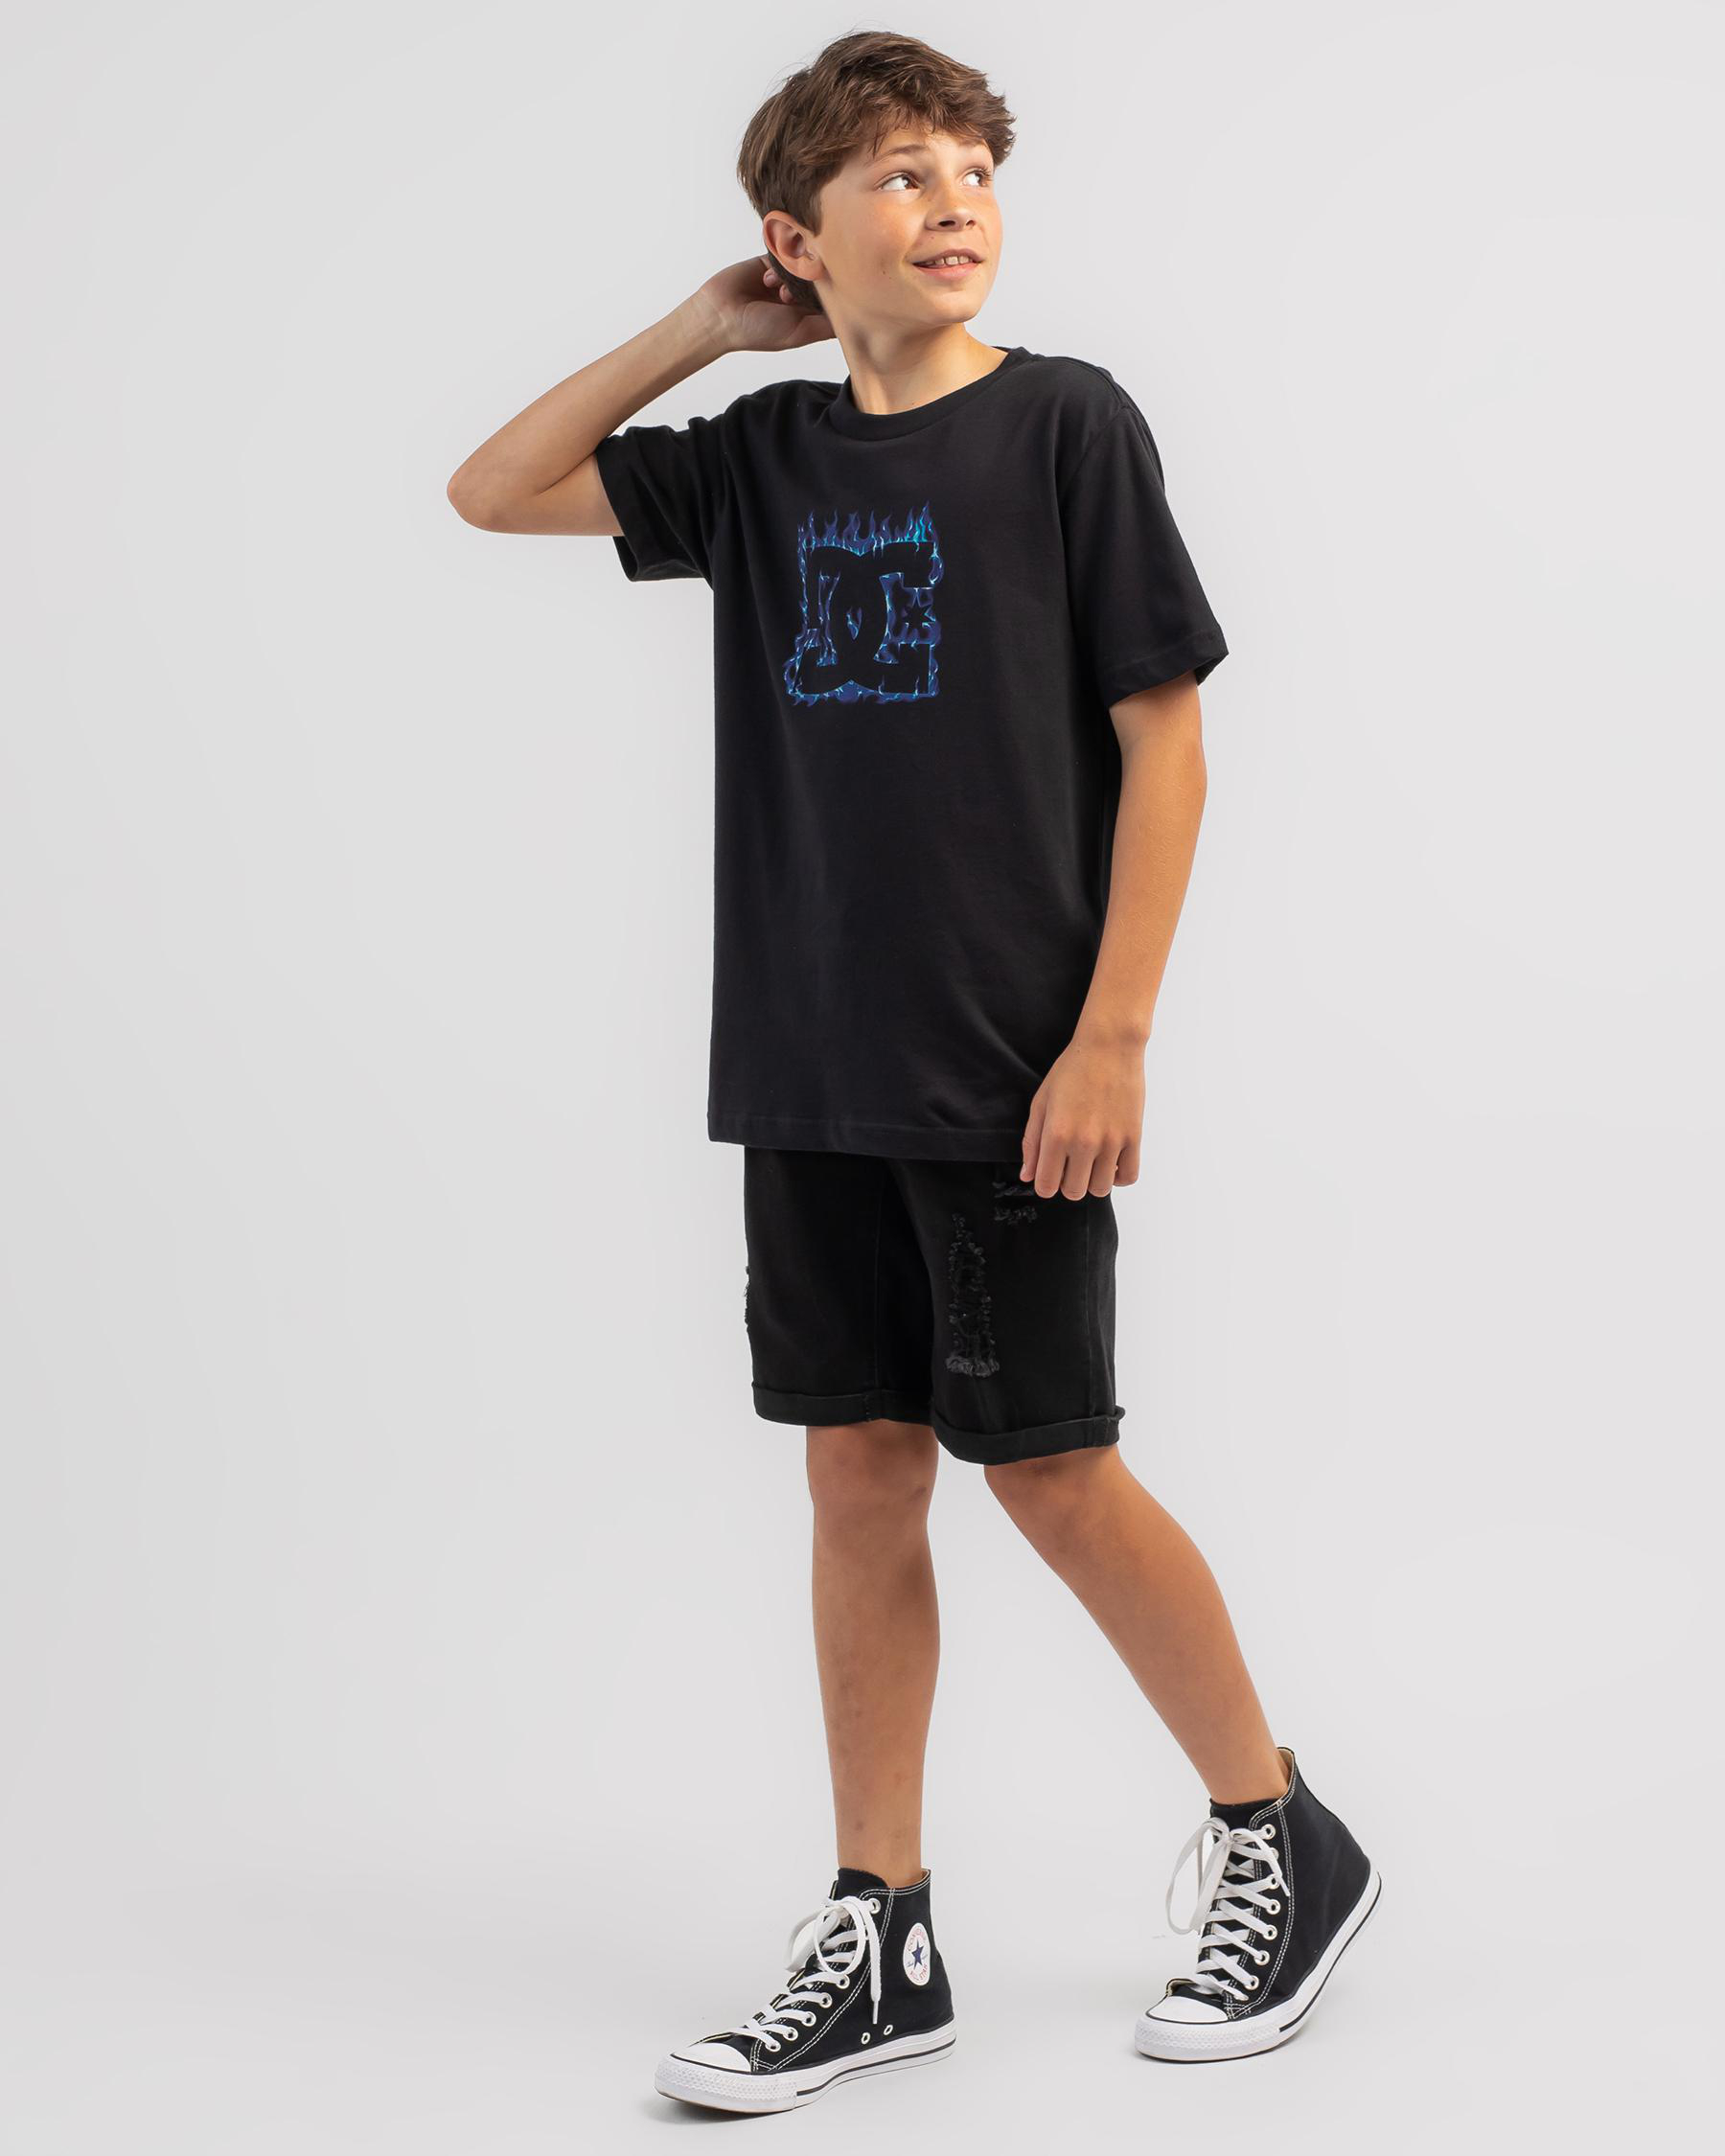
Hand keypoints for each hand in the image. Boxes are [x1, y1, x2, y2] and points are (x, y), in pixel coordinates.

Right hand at [692, 253, 836, 354]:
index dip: (837, 291)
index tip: (839, 286)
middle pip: (822, 276)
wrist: (719, 314)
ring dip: (793, 274)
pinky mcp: (771, 259)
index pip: (834, 297)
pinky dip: (779, 262)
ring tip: (779, 292)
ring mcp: (786, 276)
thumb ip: (827, 325)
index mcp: (809, 315)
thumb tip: (858, 319)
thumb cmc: (758, 331)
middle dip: (814, 280)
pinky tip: (766, 278)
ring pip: (805, 261)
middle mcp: (800, 295)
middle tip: (799, 292)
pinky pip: (785, 248)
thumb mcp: (800, 332)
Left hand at [1019, 1036, 1145, 1198]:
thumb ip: (1032, 1142)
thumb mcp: (1041, 1102)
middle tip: (1070, 1164)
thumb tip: (1028, 1175)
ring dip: (1093, 1180)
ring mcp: (1111, 1141)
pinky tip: (1110, 1161)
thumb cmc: (1072, 1070)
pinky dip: (1118, 1176)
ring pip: (1101, 1188)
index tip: (1050, 1173)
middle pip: (1074, 1192)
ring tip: (1091, 1161)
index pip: (1047, 1186)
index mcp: (1056, 1134)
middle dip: (1068, 1183)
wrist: (1109, 1047)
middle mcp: (1084, 1142)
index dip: (1045, 1184)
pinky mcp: (1133, 1137)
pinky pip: (1129, 1176)